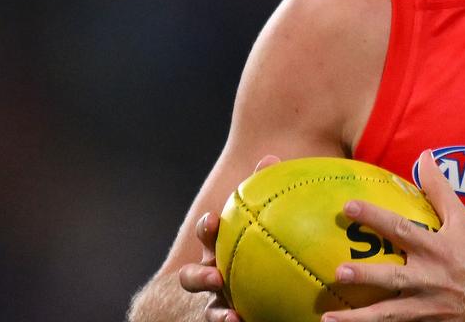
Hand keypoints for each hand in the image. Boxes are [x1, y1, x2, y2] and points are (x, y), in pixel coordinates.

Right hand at [178, 155, 280, 321]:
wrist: (264, 286)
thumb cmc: (262, 244)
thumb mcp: (264, 220)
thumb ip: (268, 193)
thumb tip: (270, 158)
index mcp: (220, 248)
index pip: (208, 236)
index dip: (206, 228)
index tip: (213, 221)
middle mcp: (214, 276)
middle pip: (194, 278)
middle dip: (199, 277)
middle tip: (216, 275)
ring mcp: (220, 302)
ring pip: (209, 312)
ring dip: (217, 314)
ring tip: (231, 316)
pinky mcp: (233, 317)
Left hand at [323, 151, 464, 321]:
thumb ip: (441, 190)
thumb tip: (424, 156)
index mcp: (438, 249)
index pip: (402, 229)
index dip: (375, 217)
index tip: (348, 206)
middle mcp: (430, 278)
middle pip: (393, 278)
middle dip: (366, 275)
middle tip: (338, 272)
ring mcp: (427, 305)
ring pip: (388, 313)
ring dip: (358, 318)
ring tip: (328, 319)